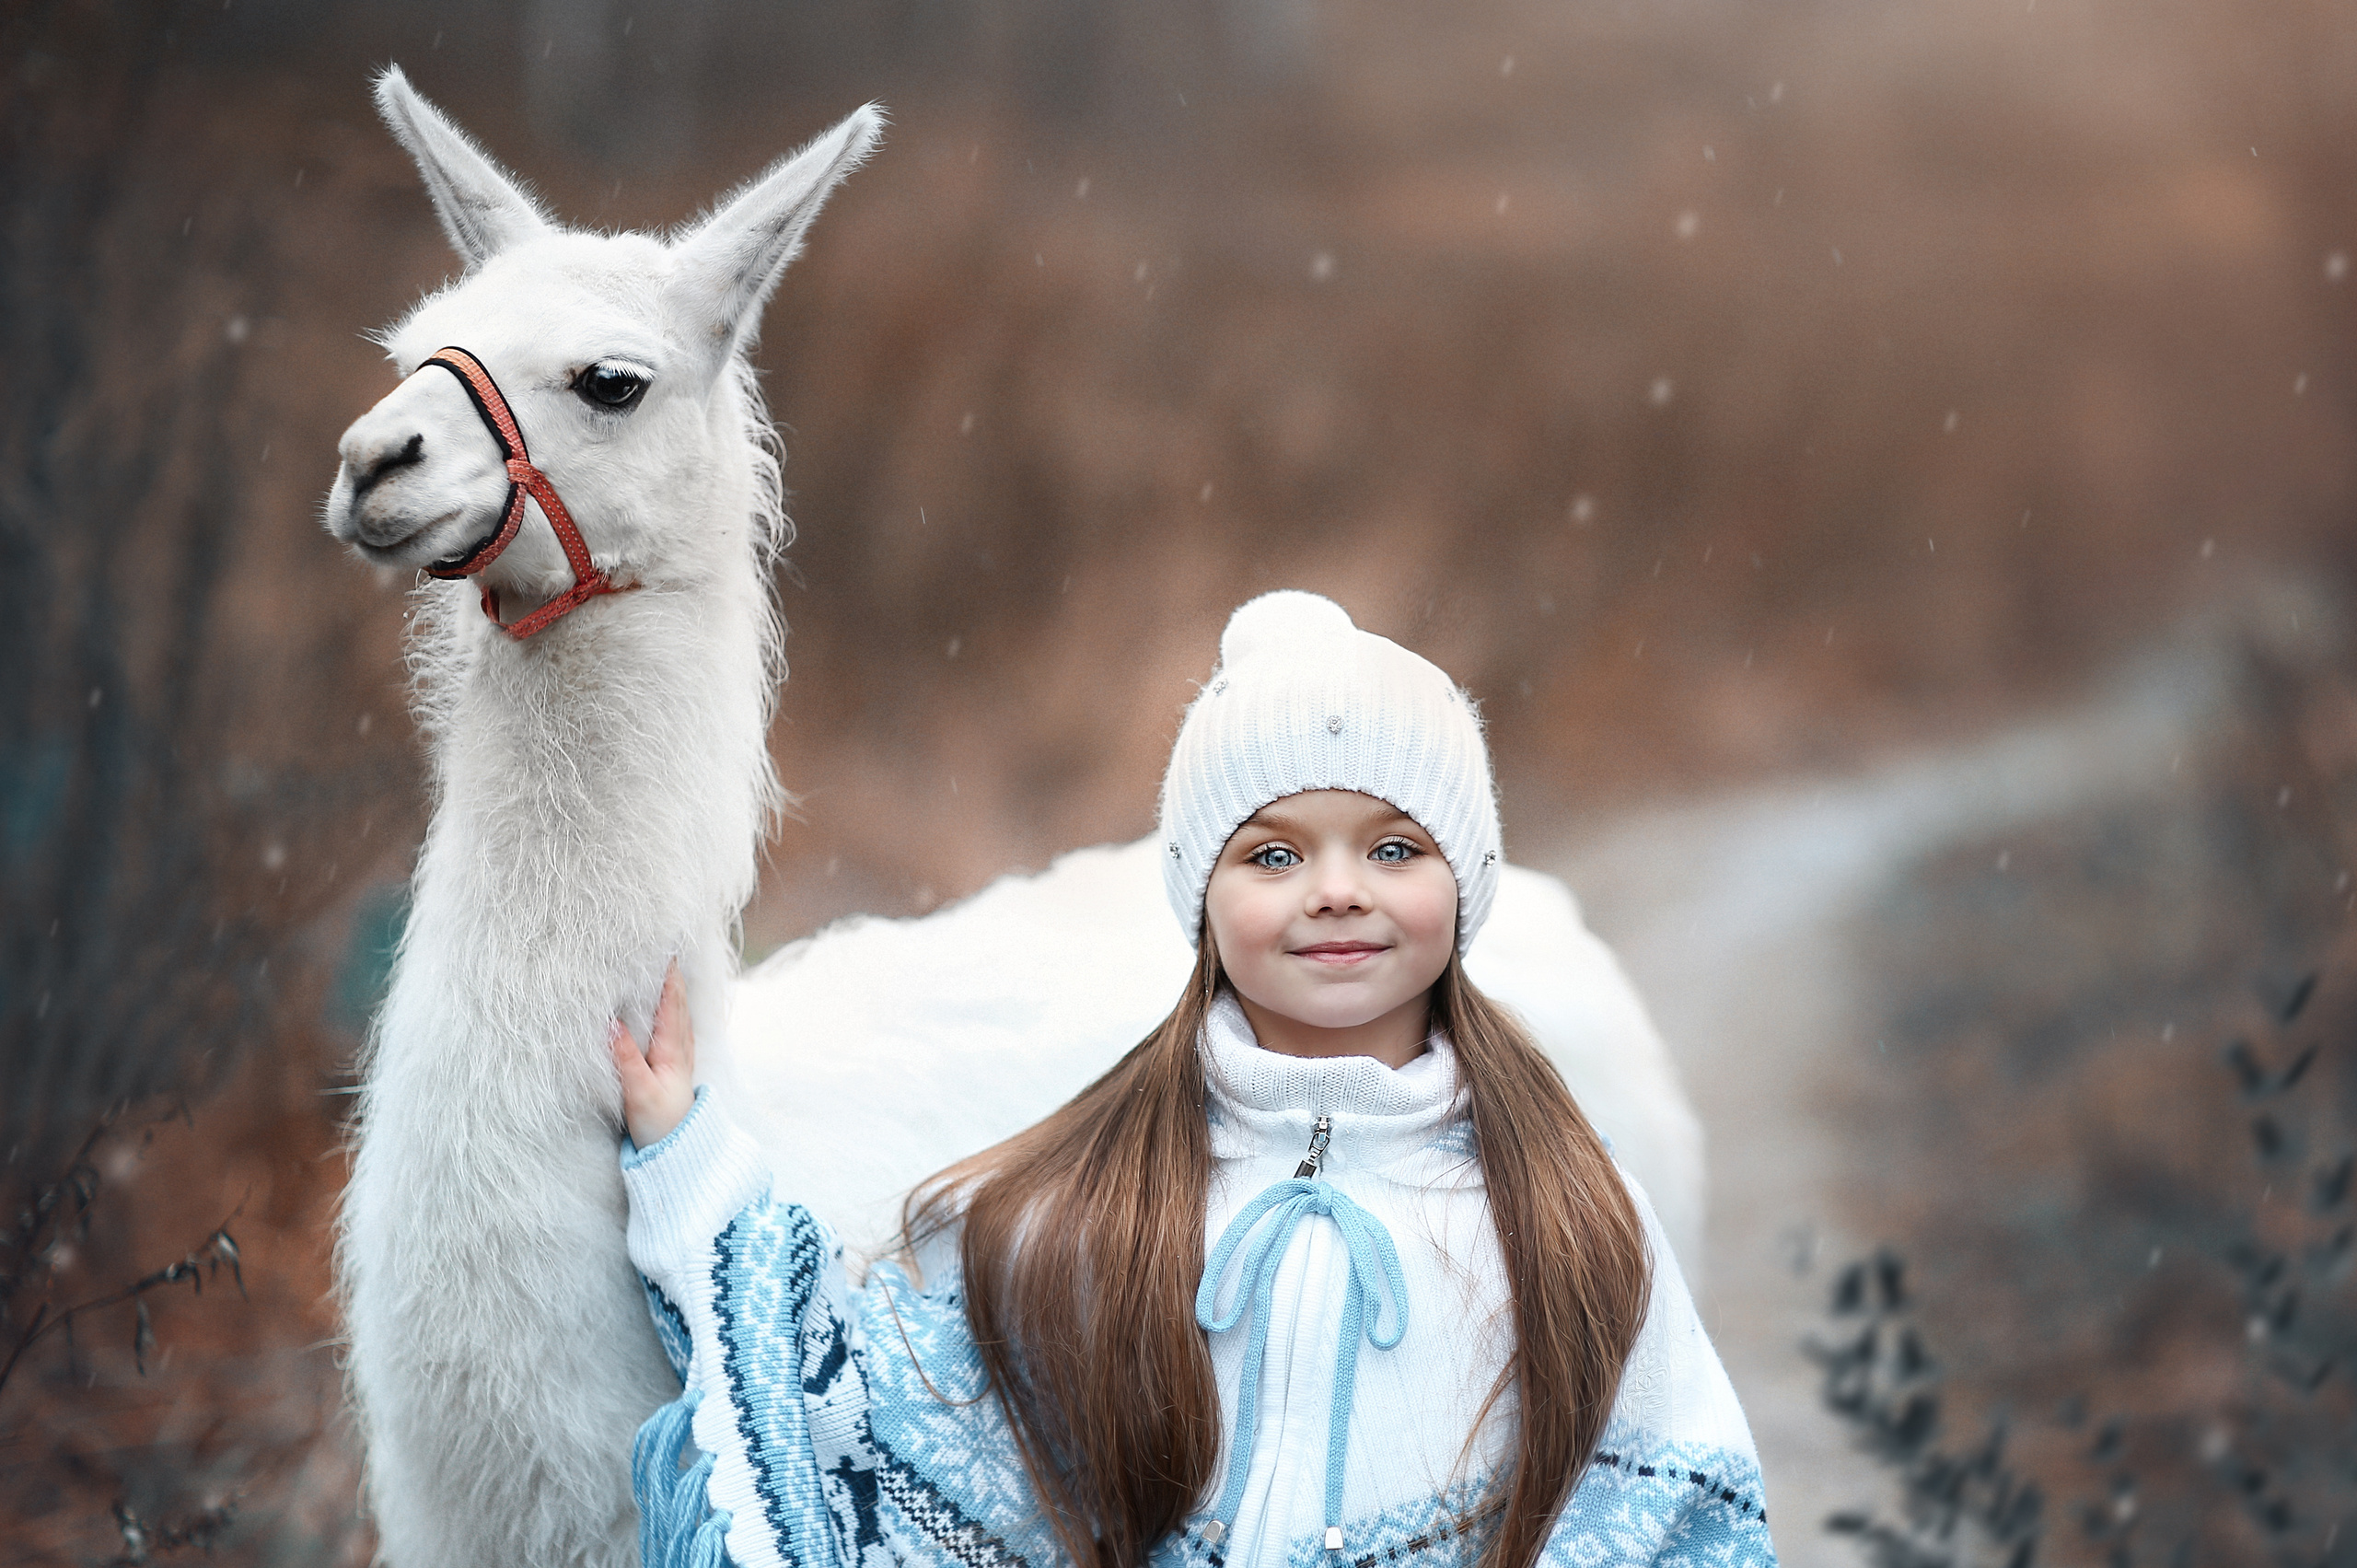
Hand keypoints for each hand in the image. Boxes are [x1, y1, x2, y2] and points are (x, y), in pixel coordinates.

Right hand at [612, 960, 696, 1148]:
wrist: (678, 1153)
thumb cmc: (658, 1123)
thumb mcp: (637, 1091)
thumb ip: (625, 1056)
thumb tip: (611, 1022)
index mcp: (673, 1050)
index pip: (671, 1004)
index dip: (668, 977)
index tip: (664, 950)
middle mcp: (681, 1050)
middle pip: (678, 1005)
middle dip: (672, 978)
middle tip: (665, 950)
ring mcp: (680, 1060)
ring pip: (679, 1017)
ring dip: (674, 993)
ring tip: (667, 970)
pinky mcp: (675, 1071)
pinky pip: (677, 1031)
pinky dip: (673, 1012)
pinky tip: (669, 1010)